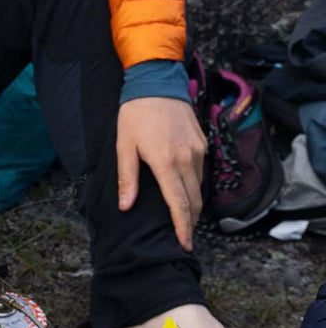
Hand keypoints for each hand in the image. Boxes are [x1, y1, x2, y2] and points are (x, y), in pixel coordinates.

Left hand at [116, 96, 206, 250]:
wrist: (156, 83)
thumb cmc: (135, 114)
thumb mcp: (124, 145)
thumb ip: (128, 178)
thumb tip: (126, 206)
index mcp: (166, 162)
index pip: (180, 204)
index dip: (182, 227)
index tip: (183, 244)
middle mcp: (187, 159)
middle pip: (194, 200)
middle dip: (190, 222)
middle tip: (183, 237)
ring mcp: (198, 151)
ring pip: (199, 187)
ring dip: (193, 204)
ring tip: (182, 217)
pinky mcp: (202, 144)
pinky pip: (201, 172)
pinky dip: (194, 185)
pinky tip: (184, 189)